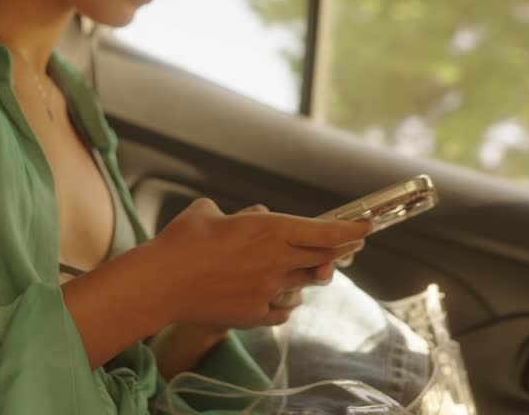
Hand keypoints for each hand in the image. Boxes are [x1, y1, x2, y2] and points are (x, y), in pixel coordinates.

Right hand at [140, 198, 369, 328]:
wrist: (161, 283)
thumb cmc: (182, 242)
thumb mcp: (210, 213)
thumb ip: (241, 215)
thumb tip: (257, 215)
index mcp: (270, 231)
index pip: (325, 233)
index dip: (351, 231)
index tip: (367, 228)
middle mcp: (276, 261)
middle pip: (324, 259)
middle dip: (340, 252)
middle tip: (349, 247)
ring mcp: (268, 290)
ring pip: (304, 284)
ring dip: (309, 276)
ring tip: (309, 269)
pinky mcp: (255, 314)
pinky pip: (283, 308)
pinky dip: (285, 301)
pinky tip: (278, 296)